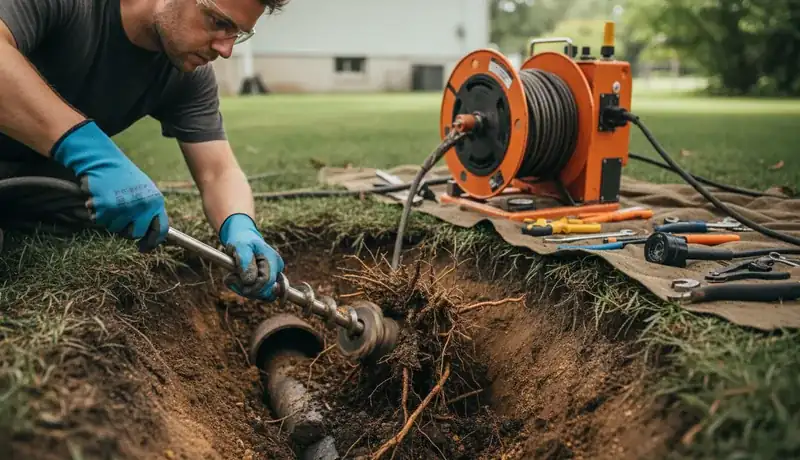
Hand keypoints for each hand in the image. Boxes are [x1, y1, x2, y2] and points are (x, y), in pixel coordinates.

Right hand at [51, 120, 167, 251]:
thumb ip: (150, 210)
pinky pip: (102, 222)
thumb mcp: (145, 191)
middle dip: (127, 230)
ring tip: (110, 201)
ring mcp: (125, 207)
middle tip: (120, 216)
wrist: (102, 160)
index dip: (153, 242)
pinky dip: (99, 214)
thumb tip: (154, 234)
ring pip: (117, 229)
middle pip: (135, 234)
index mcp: (155, 201)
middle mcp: (142, 206)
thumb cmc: (123, 176)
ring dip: (111, 220)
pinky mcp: (106, 207)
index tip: (144, 248)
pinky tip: (100, 199)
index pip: (160, 229)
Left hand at [219, 213, 283, 300]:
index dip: (250, 285)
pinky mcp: (267, 281)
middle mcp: (277, 269)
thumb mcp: (241, 247)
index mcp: (273, 260)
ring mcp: (273, 276)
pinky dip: (245, 290)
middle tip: (230, 277)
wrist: (243, 238)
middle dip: (247, 289)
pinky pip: (259, 294)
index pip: (267, 282)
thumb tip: (249, 281)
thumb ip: (245, 262)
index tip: (233, 278)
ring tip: (232, 276)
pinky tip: (236, 280)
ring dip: (244, 290)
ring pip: (263, 295)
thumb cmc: (242, 240)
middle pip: (267, 292)